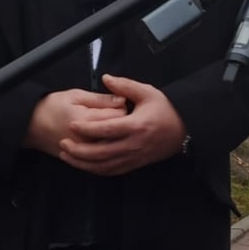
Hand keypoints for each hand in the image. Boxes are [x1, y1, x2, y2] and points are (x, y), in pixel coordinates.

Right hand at [25, 89, 126, 159]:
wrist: (32, 126)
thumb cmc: (52, 107)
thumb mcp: (76, 96)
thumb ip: (100, 98)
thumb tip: (122, 98)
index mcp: (86, 120)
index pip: (119, 115)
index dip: (121, 107)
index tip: (116, 103)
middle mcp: (86, 140)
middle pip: (119, 133)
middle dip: (120, 122)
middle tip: (112, 114)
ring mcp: (84, 153)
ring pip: (113, 147)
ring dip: (114, 137)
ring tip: (106, 127)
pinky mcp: (82, 160)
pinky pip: (103, 159)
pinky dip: (107, 150)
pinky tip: (104, 141)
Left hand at [57, 76, 186, 175]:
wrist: (185, 129)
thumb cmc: (167, 110)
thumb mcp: (148, 92)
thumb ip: (125, 85)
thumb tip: (106, 78)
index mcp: (136, 126)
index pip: (105, 130)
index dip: (86, 129)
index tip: (71, 125)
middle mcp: (134, 145)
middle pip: (100, 153)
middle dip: (78, 150)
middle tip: (63, 143)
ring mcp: (135, 157)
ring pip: (104, 166)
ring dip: (83, 164)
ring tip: (67, 156)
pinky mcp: (136, 164)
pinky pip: (112, 171)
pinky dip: (96, 170)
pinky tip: (85, 165)